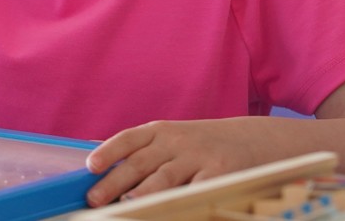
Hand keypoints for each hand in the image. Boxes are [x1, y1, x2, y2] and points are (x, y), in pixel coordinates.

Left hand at [85, 119, 255, 206]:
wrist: (253, 140)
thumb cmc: (202, 145)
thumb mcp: (173, 139)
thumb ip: (144, 153)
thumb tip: (104, 167)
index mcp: (161, 130)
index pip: (129, 138)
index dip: (108, 151)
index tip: (91, 166)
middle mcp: (177, 141)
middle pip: (140, 162)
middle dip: (114, 182)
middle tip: (94, 199)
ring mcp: (198, 157)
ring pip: (164, 178)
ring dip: (142, 194)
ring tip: (125, 205)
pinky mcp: (219, 175)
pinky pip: (195, 193)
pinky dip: (180, 204)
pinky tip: (166, 213)